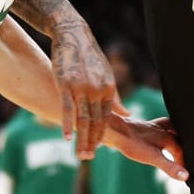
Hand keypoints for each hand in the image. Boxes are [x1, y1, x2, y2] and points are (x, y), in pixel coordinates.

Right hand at [50, 22, 120, 159]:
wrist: (73, 35)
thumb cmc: (89, 56)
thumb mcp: (106, 76)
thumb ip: (114, 98)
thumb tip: (126, 115)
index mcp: (109, 89)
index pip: (106, 117)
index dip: (101, 133)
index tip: (97, 147)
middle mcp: (98, 90)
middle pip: (96, 122)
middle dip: (92, 141)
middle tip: (88, 158)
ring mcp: (82, 88)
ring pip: (83, 118)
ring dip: (81, 138)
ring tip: (79, 153)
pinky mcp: (67, 84)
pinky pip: (68, 108)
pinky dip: (68, 123)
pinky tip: (66, 136)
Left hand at [103, 111, 187, 180]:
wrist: (113, 130)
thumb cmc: (133, 144)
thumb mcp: (153, 158)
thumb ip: (170, 167)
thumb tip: (186, 176)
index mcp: (169, 136)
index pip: (183, 151)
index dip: (184, 163)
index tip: (186, 173)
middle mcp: (164, 129)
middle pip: (180, 136)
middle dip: (187, 144)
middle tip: (191, 154)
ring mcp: (154, 127)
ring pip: (171, 129)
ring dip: (177, 134)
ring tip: (181, 141)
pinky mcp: (145, 127)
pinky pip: (161, 127)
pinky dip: (165, 131)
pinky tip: (160, 136)